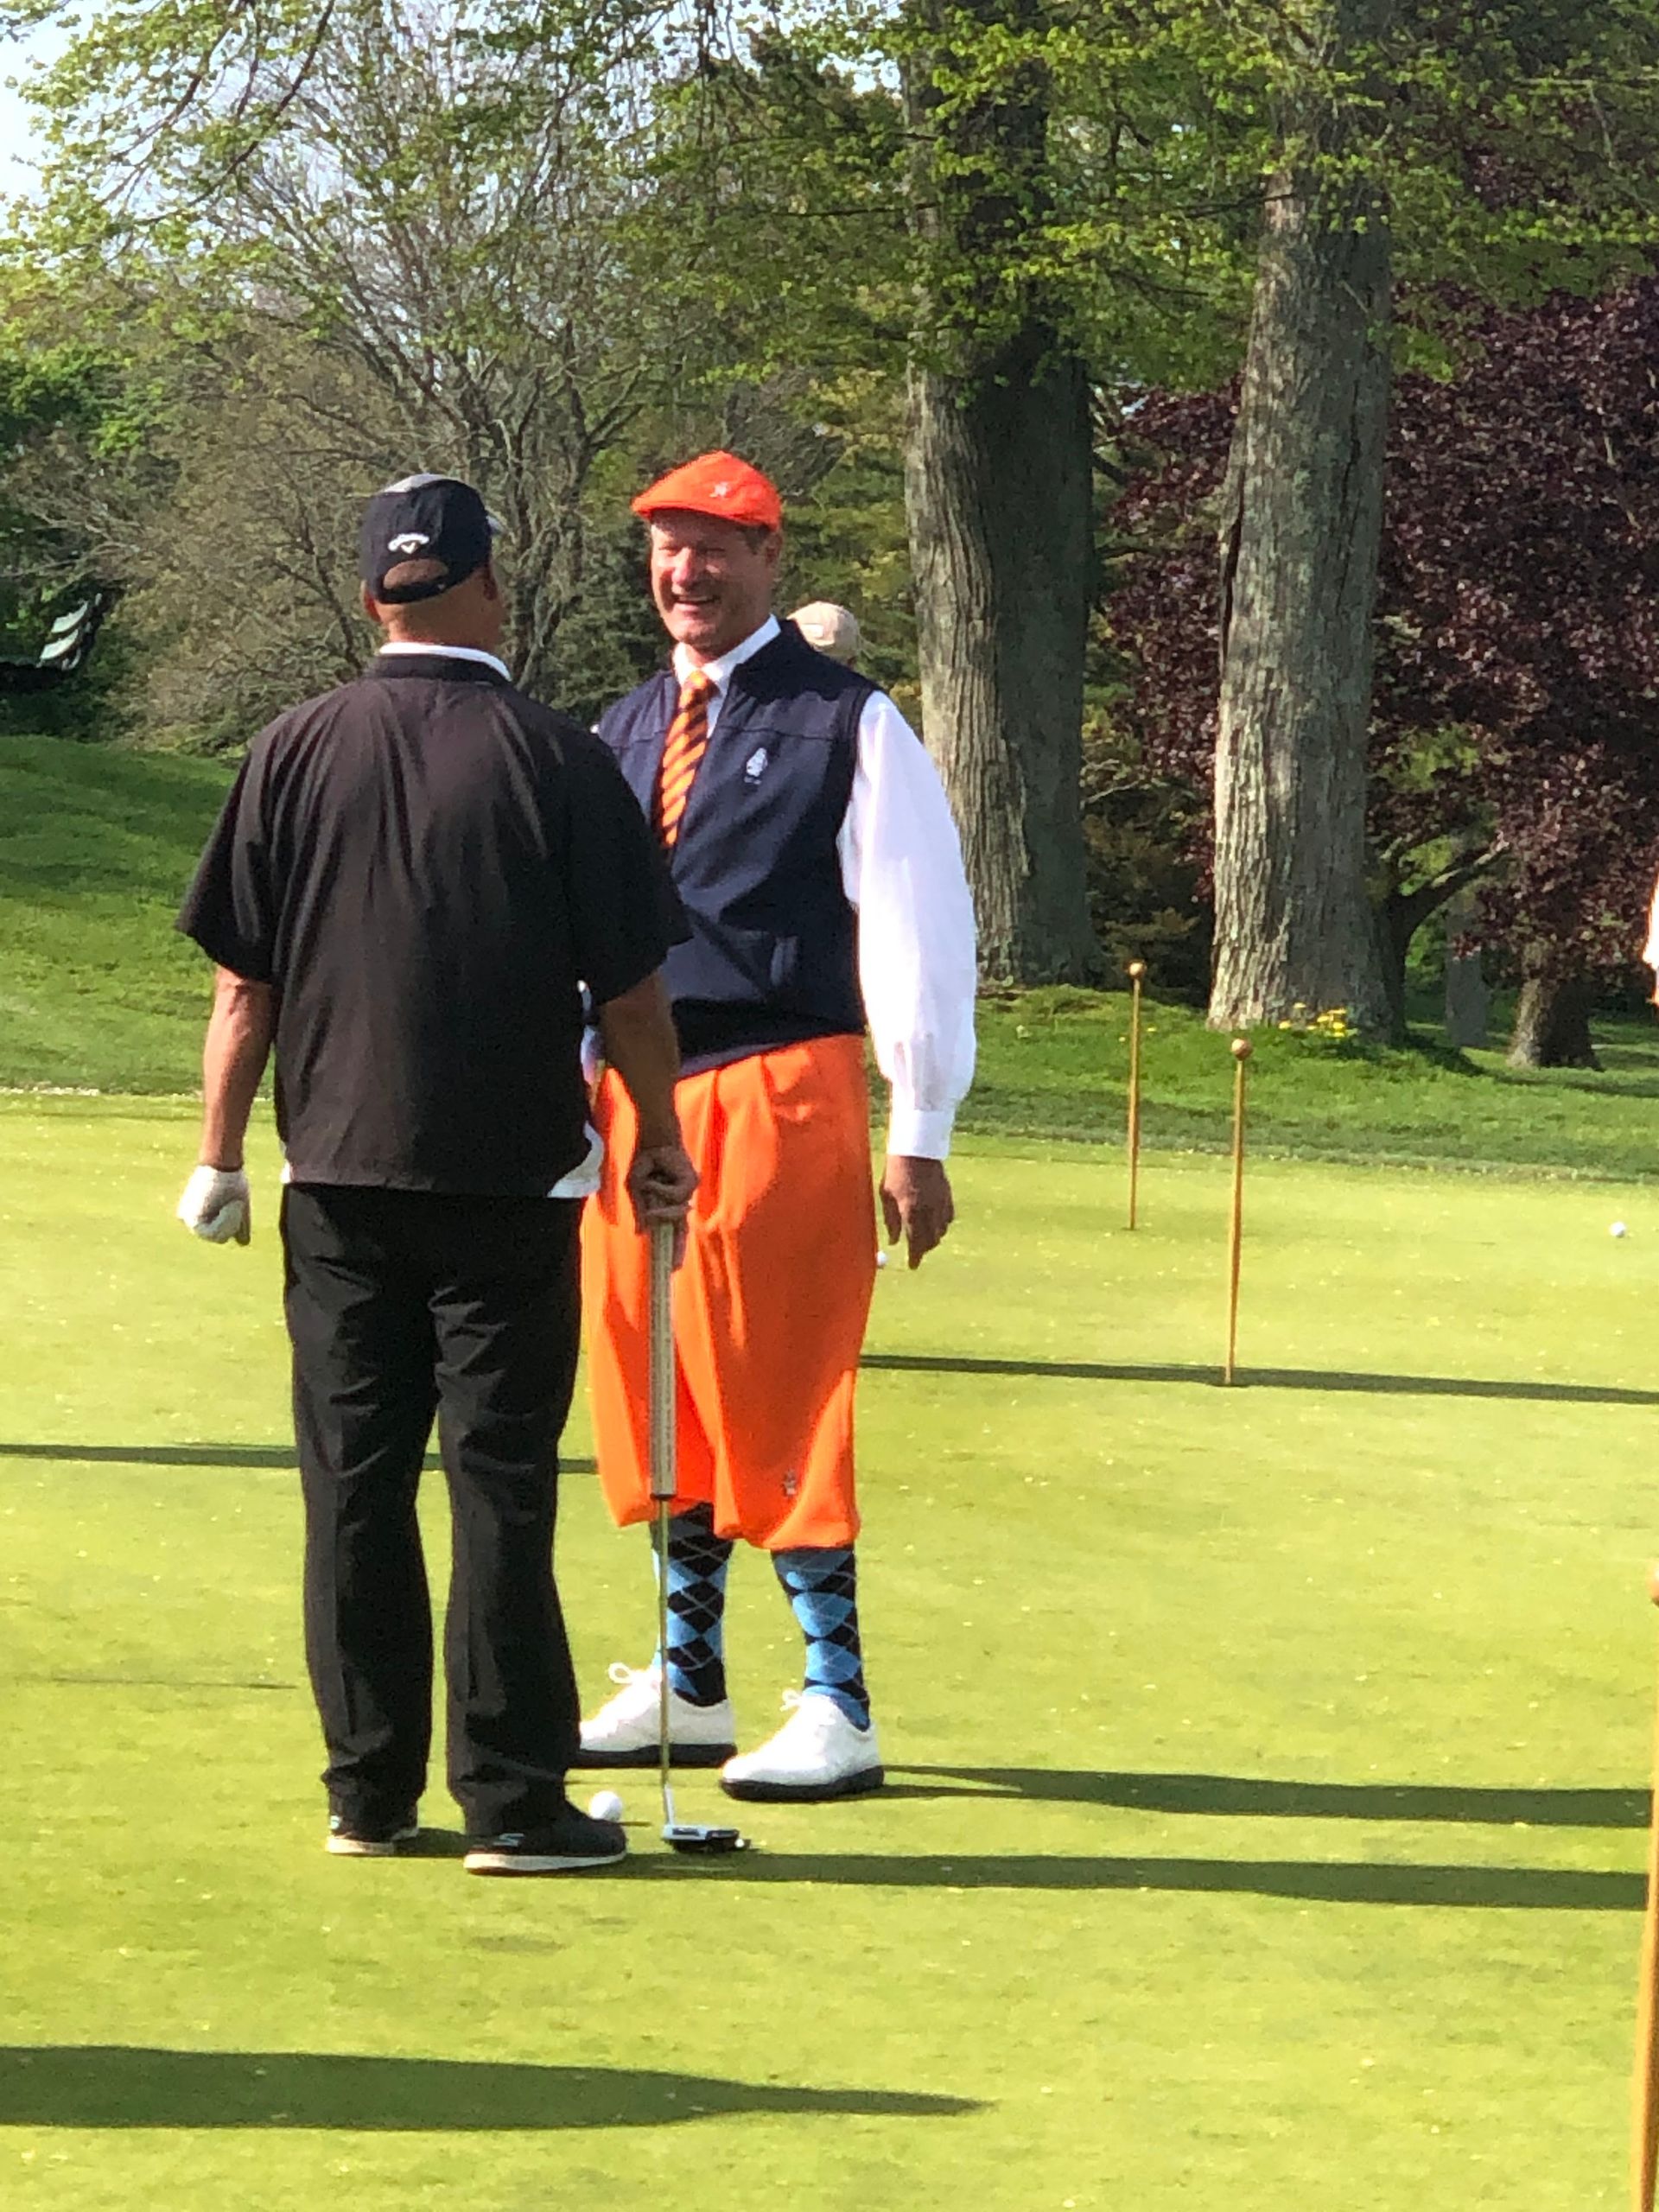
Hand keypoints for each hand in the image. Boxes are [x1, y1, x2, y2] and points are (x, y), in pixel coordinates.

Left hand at [177, 1163, 250, 1245]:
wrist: (223, 1165)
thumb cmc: (232, 1179)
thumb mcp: (239, 1205)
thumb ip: (239, 1224)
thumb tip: (242, 1243)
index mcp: (199, 1216)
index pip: (223, 1234)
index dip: (234, 1221)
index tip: (235, 1201)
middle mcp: (190, 1220)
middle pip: (221, 1238)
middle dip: (233, 1222)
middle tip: (234, 1202)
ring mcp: (189, 1221)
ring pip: (219, 1238)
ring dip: (231, 1222)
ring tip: (232, 1202)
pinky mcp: (192, 1221)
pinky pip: (215, 1234)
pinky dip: (226, 1221)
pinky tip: (226, 1207)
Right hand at [626, 1138, 697, 1265]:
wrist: (652, 1139)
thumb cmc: (645, 1162)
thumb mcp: (635, 1188)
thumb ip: (640, 1210)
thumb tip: (640, 1233)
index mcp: (668, 1204)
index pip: (673, 1231)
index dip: (674, 1249)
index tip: (673, 1269)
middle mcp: (680, 1202)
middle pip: (681, 1230)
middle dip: (677, 1249)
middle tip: (674, 1269)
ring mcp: (687, 1193)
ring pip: (674, 1212)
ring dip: (657, 1203)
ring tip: (647, 1185)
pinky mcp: (692, 1183)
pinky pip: (674, 1196)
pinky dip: (661, 1189)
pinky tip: (657, 1177)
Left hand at [880, 1155, 953, 1270]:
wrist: (916, 1150)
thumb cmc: (895, 1171)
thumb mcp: (886, 1196)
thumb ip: (891, 1221)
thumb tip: (893, 1242)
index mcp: (911, 1212)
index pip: (916, 1242)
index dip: (915, 1257)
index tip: (912, 1266)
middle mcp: (929, 1211)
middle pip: (931, 1240)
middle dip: (924, 1249)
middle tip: (916, 1253)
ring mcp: (941, 1203)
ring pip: (942, 1231)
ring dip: (934, 1239)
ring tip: (925, 1240)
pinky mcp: (948, 1196)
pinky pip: (949, 1218)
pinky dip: (943, 1225)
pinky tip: (937, 1225)